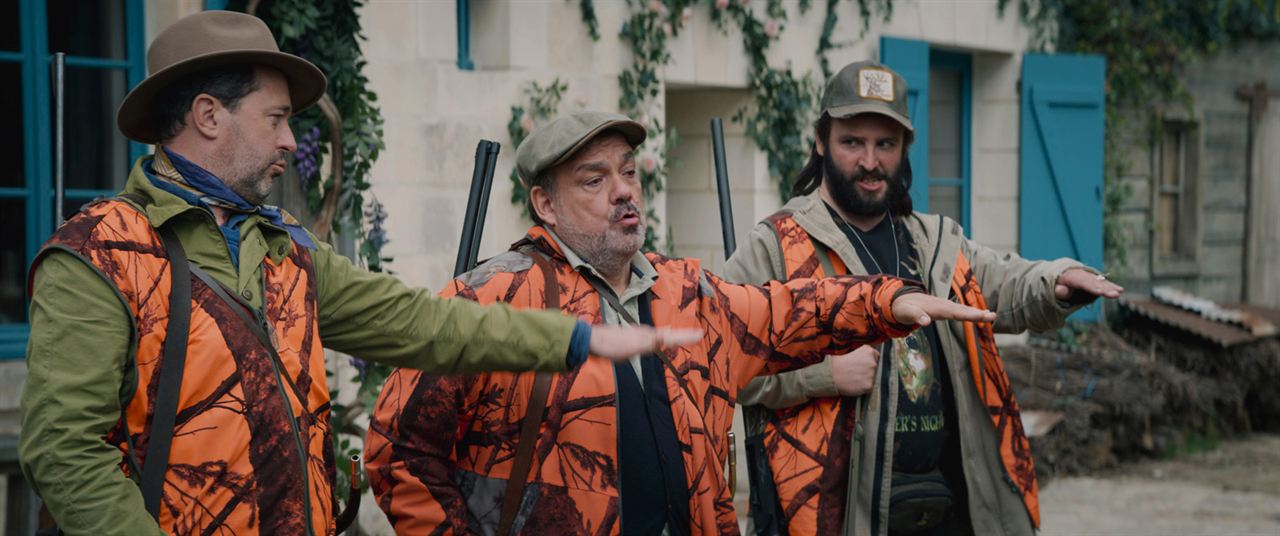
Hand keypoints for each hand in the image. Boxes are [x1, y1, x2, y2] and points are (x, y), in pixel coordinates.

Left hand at [588, 324, 703, 361]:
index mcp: (649, 335)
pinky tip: (654, 342)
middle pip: (667, 335)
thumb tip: (667, 335)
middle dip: (681, 336)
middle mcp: (645, 333)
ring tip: (681, 338)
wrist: (592, 340)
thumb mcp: (633, 346)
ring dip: (670, 338)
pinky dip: (657, 340)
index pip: (672, 337)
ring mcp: (636, 335)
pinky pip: (648, 340)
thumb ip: (651, 342)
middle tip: (695, 336)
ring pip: (658, 336)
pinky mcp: (629, 339)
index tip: (700, 334)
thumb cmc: (612, 345)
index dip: (686, 337)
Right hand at [831, 346, 879, 396]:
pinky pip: (868, 387)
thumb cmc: (836, 363)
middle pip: (874, 367)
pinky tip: (854, 384)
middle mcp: (872, 362)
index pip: (875, 355)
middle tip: (855, 372)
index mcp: (868, 351)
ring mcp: (871, 374)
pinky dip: (862, 387)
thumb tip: (862, 355)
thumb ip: (859, 352)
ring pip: (872, 378)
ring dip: (865, 378)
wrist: (829, 376)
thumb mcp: (848, 350)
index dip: (868, 360)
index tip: (862, 363)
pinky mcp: (869, 385)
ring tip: (853, 378)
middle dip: (867, 370)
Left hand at [891, 291, 996, 325]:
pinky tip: (981, 314)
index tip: (982, 316)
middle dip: (977, 314)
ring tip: (991, 316)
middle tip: (993, 316)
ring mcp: (945, 306)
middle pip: (963, 310)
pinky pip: (960, 311)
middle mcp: (943, 305)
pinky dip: (971, 312)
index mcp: (936, 308)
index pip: (955, 313)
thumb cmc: (903, 308)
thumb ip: (916, 316)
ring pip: (963, 309)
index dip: (969, 315)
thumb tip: (926, 321)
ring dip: (977, 313)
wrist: (900, 299)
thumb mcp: (906, 313)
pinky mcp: (945, 308)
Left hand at [1055, 268, 1122, 300]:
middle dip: (1105, 289)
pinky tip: (1120, 290)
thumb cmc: (1057, 283)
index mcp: (1072, 276)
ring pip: (1100, 282)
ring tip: (1119, 292)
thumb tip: (1061, 291)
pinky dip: (1111, 286)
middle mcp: (1083, 275)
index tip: (1100, 292)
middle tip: (1114, 294)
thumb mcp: (1054, 286)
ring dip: (1110, 287)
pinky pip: (1103, 282)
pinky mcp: (1094, 279)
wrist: (1061, 273)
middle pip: (1094, 282)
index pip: (1083, 283)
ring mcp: (1089, 276)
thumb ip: (1058, 290)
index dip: (1092, 287)